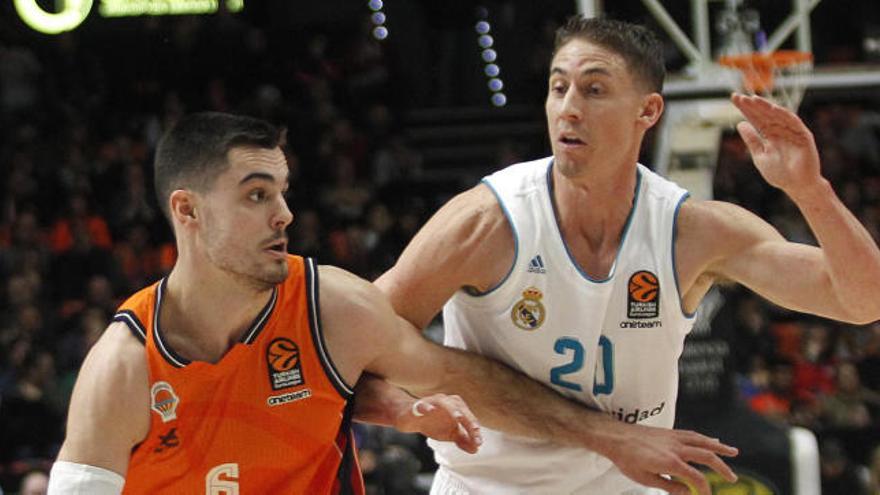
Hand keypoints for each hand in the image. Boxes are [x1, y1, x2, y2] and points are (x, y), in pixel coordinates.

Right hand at [394, 394, 482, 453]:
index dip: (474, 430)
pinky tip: (430, 411)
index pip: (468, 418)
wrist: (409, 418)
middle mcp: (446, 402)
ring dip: (451, 409)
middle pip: (460, 408)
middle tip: (475, 430)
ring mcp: (432, 402)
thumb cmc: (433, 423)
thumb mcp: (449, 434)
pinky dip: (426, 407)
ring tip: (458, 417)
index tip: (479, 443)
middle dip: (468, 419)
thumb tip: (476, 449)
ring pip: (444, 402)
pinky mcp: (417, 405)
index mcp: (456, 408)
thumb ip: (463, 440)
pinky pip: (422, 405)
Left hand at [605, 423, 737, 494]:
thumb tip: (688, 492)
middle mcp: (676, 448)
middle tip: (733, 479)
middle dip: (723, 468)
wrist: (615, 437)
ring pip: (703, 441)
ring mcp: (674, 438)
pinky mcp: (670, 432)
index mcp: (671, 463)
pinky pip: (692, 435)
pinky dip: (705, 439)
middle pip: (707, 457)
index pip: (697, 479)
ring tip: (734, 452)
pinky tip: (712, 441)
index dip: (705, 490)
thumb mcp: (646, 480)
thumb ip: (669, 486)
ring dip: (720, 448)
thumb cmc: (628, 460)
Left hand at [731, 93, 823, 196]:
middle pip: (764, 114)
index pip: (756, 118)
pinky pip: (793, 122)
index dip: (746, 109)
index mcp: (770, 134)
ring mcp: (792, 131)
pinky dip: (784, 115)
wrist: (797, 186)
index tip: (734, 98)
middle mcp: (780, 130)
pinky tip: (773, 109)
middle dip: (752, 105)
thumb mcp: (760, 156)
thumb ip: (752, 140)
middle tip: (740, 97)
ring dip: (766, 107)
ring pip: (777, 115)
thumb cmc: (780, 174)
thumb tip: (739, 124)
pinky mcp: (804, 135)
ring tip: (753, 99)